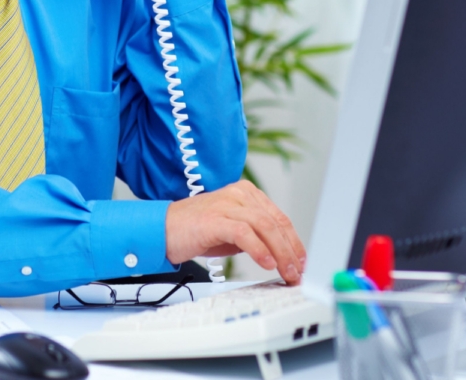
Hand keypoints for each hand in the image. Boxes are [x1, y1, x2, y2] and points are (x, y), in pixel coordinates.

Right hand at [165, 179, 306, 284]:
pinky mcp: (215, 219)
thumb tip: (282, 255)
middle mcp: (239, 194)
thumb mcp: (233, 231)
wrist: (163, 230)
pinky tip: (266, 263)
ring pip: (265, 227)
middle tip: (297, 273)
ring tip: (286, 272)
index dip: (294, 241)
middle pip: (276, 222)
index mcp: (247, 193)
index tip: (302, 262)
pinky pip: (244, 233)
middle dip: (291, 251)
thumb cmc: (197, 231)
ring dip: (280, 253)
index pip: (280, 218)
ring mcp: (226, 204)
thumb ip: (256, 235)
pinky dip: (259, 249)